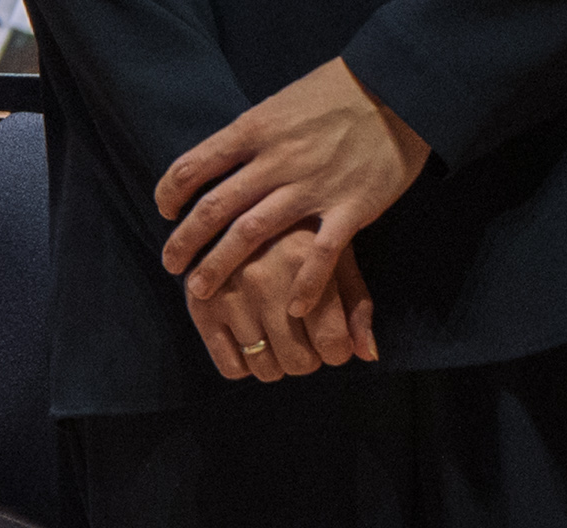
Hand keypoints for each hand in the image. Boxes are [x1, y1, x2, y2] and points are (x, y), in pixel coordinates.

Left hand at [157, 58, 431, 324]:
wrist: (396, 91)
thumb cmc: (335, 92)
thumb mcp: (280, 103)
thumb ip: (252, 136)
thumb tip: (219, 159)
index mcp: (254, 129)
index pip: (195, 164)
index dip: (171, 192)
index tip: (163, 211)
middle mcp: (275, 159)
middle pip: (215, 206)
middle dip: (186, 239)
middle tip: (168, 265)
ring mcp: (312, 186)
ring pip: (252, 232)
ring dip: (221, 264)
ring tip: (198, 290)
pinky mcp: (351, 208)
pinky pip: (321, 254)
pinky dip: (305, 283)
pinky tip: (290, 308)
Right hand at [193, 227, 374, 380]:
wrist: (235, 198)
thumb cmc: (298, 231)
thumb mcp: (335, 254)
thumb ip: (357, 306)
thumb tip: (368, 355)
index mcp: (300, 262)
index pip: (333, 346)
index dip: (337, 348)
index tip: (330, 335)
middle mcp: (261, 281)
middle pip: (300, 363)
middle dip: (308, 356)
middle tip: (302, 333)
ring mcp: (227, 293)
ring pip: (266, 369)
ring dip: (277, 360)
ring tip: (276, 333)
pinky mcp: (199, 304)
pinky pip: (230, 367)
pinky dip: (244, 364)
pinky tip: (250, 338)